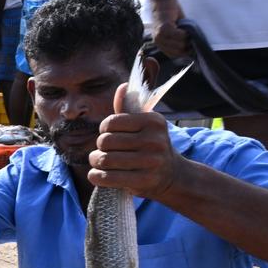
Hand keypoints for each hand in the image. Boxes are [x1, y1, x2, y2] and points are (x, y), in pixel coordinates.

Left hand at [89, 82, 182, 198]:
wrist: (172, 174)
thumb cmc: (149, 146)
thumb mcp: (143, 125)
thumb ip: (127, 108)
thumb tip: (122, 87)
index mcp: (153, 122)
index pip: (111, 122)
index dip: (104, 129)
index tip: (109, 134)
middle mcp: (154, 140)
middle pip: (105, 141)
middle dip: (99, 147)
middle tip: (103, 151)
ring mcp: (151, 162)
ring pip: (104, 160)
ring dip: (95, 162)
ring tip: (100, 162)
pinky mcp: (144, 180)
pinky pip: (107, 177)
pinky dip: (96, 176)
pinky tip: (98, 174)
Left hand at [151, 0, 189, 58]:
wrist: (162, 0)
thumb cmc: (171, 14)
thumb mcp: (174, 29)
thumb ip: (179, 39)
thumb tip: (191, 49)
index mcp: (159, 43)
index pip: (174, 55)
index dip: (184, 53)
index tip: (191, 47)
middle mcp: (158, 42)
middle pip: (178, 51)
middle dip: (187, 45)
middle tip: (190, 36)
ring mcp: (160, 36)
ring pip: (180, 44)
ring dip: (187, 38)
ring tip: (186, 30)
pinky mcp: (164, 29)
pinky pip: (180, 35)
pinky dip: (185, 32)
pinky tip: (184, 26)